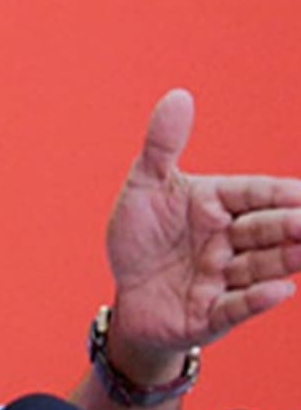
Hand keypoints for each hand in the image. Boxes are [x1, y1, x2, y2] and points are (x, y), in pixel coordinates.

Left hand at [105, 89, 300, 377]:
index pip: (254, 193)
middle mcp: (228, 241)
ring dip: (285, 258)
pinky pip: (236, 306)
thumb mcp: (143, 189)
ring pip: (260, 266)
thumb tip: (178, 95)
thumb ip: (161, 146)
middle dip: (290, 224)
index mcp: (216, 206)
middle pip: (266, 229)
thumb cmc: (139, 239)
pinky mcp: (212, 314)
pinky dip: (257, 299)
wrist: (127, 297)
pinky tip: (279, 290)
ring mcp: (225, 278)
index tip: (300, 192)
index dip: (279, 192)